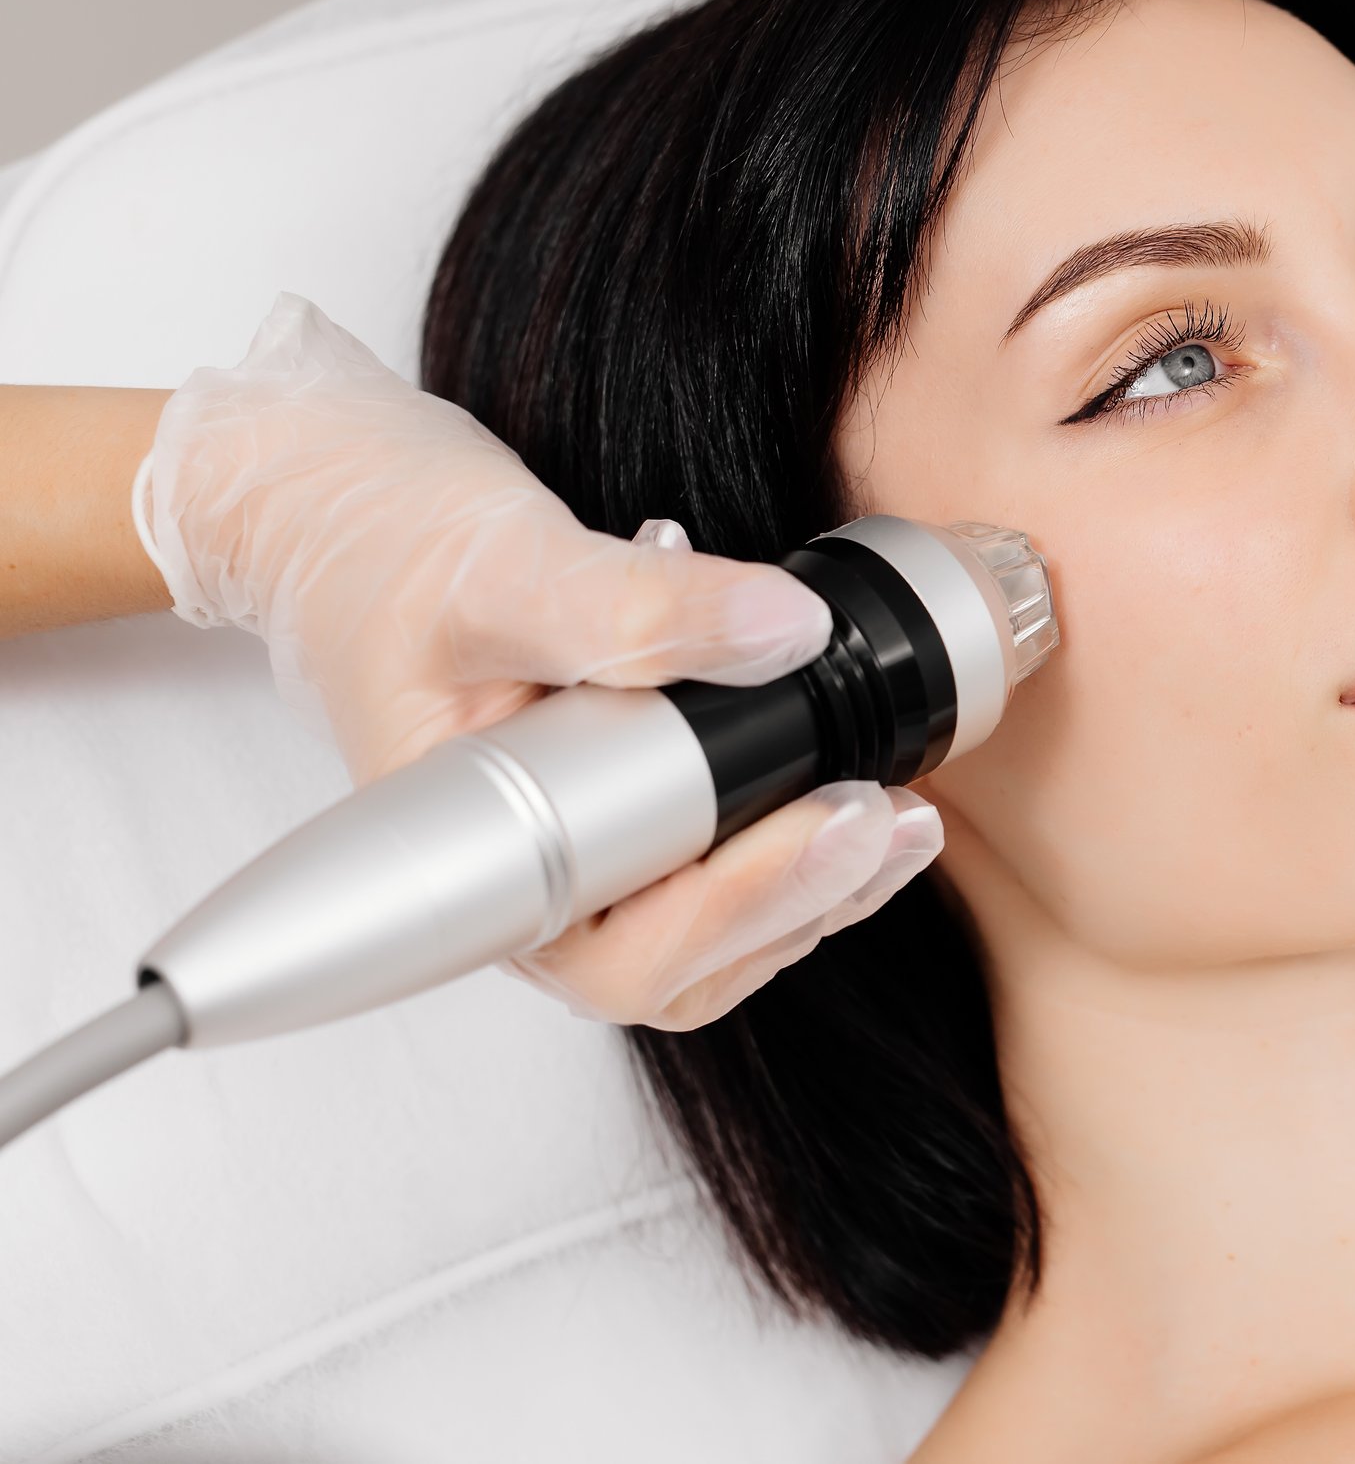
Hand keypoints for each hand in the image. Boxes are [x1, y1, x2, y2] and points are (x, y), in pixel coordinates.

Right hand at [136, 292, 938, 1025]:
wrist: (331, 511)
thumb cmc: (380, 549)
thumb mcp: (501, 564)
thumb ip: (634, 608)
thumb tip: (784, 632)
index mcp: (475, 871)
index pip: (621, 953)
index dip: (745, 901)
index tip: (844, 819)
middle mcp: (526, 891)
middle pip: (681, 965)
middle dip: (802, 899)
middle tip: (897, 821)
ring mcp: (571, 864)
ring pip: (708, 931)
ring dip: (813, 883)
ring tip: (902, 815)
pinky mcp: (613, 821)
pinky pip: (708, 867)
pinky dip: (788, 839)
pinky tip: (853, 786)